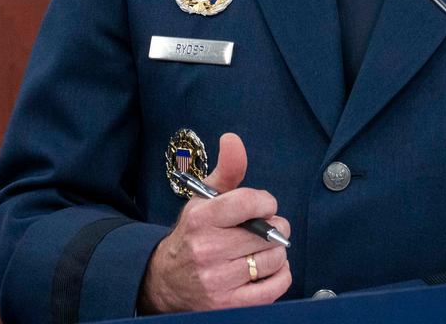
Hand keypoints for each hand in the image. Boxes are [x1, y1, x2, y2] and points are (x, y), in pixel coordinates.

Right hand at [139, 133, 291, 312]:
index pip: (249, 202)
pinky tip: (266, 270)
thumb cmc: (192, 236)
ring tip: (261, 250)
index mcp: (201, 219)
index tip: (263, 206)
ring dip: (275, 253)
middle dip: (273, 227)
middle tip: (263, 230)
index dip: (265, 202)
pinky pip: (276, 286)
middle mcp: (208, 249)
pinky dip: (280, 275)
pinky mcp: (231, 304)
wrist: (166, 282)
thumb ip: (226, 171)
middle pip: (267, 233)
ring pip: (274, 259)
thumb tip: (233, 139)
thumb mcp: (202, 201)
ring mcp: (220, 280)